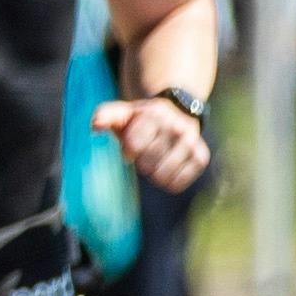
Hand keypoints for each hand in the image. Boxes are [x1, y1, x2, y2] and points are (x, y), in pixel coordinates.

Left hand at [98, 92, 213, 194]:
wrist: (177, 113)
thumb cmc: (142, 119)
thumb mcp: (124, 113)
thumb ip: (106, 115)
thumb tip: (94, 125)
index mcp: (155, 115)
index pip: (135, 146)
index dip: (129, 150)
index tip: (131, 147)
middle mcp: (176, 127)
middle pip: (148, 163)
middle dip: (142, 162)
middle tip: (146, 154)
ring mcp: (191, 142)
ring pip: (163, 174)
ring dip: (154, 174)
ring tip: (155, 165)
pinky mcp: (201, 157)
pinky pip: (179, 181)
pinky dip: (169, 182)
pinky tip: (167, 172)